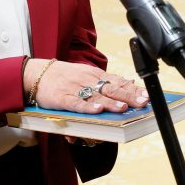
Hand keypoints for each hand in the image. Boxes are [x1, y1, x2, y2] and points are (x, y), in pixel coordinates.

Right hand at [24, 59, 147, 113]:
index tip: (147, 95)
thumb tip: (131, 81)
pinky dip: (87, 107)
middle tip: (142, 103)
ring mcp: (74, 89)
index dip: (133, 89)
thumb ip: (107, 80)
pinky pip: (76, 103)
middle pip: (111, 89)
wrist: (37, 74)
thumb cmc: (65, 77)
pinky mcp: (62, 98)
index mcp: (94, 74)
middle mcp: (87, 80)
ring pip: (95, 96)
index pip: (118, 81)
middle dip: (128, 96)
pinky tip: (97, 111)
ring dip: (111, 103)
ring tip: (123, 109)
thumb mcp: (87, 74)